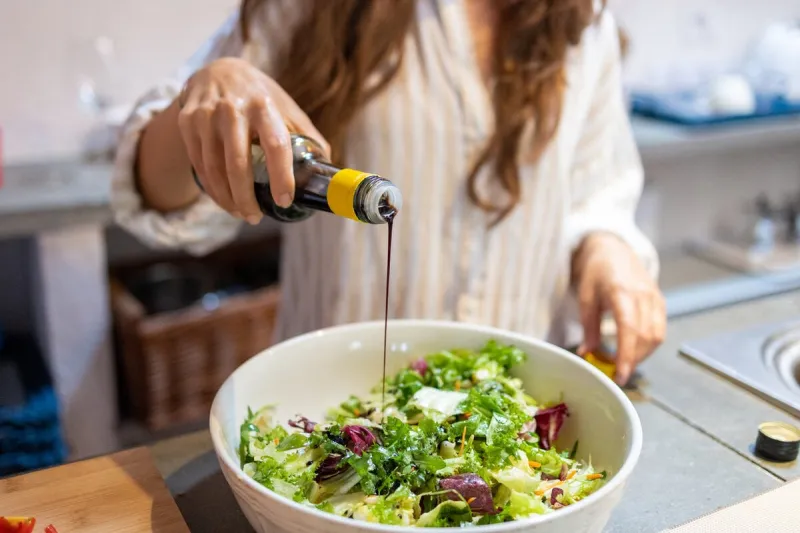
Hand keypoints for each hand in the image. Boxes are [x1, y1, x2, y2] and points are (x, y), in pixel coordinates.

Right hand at [177, 57, 329, 223]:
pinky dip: (212, 189)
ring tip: (241, 214)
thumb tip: (328, 170)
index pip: (275, 145)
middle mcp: (232, 109)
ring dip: (227, 199)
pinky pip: (199, 165)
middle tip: (255, 218)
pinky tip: (224, 199)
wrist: (216, 70)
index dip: (281, 176)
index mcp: (264, 106)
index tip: (284, 201)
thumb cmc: (259, 97)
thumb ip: (306, 136)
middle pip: (238, 164)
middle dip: (246, 198)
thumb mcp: (286, 108)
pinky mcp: (187, 123)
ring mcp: (206, 116)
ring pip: (214, 168)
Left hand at [572, 233, 665, 385]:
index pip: (628, 329)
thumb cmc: (596, 272)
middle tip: (616, 373)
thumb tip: (586, 353)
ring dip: (642, 355)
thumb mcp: (585, 297)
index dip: (626, 354)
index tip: (621, 374)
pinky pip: (660, 329)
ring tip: (624, 363)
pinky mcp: (660, 301)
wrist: (613, 249)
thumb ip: (588, 327)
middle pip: (645, 337)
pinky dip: (649, 345)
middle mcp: (643, 294)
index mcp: (621, 291)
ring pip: (657, 336)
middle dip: (633, 360)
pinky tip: (634, 350)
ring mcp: (655, 297)